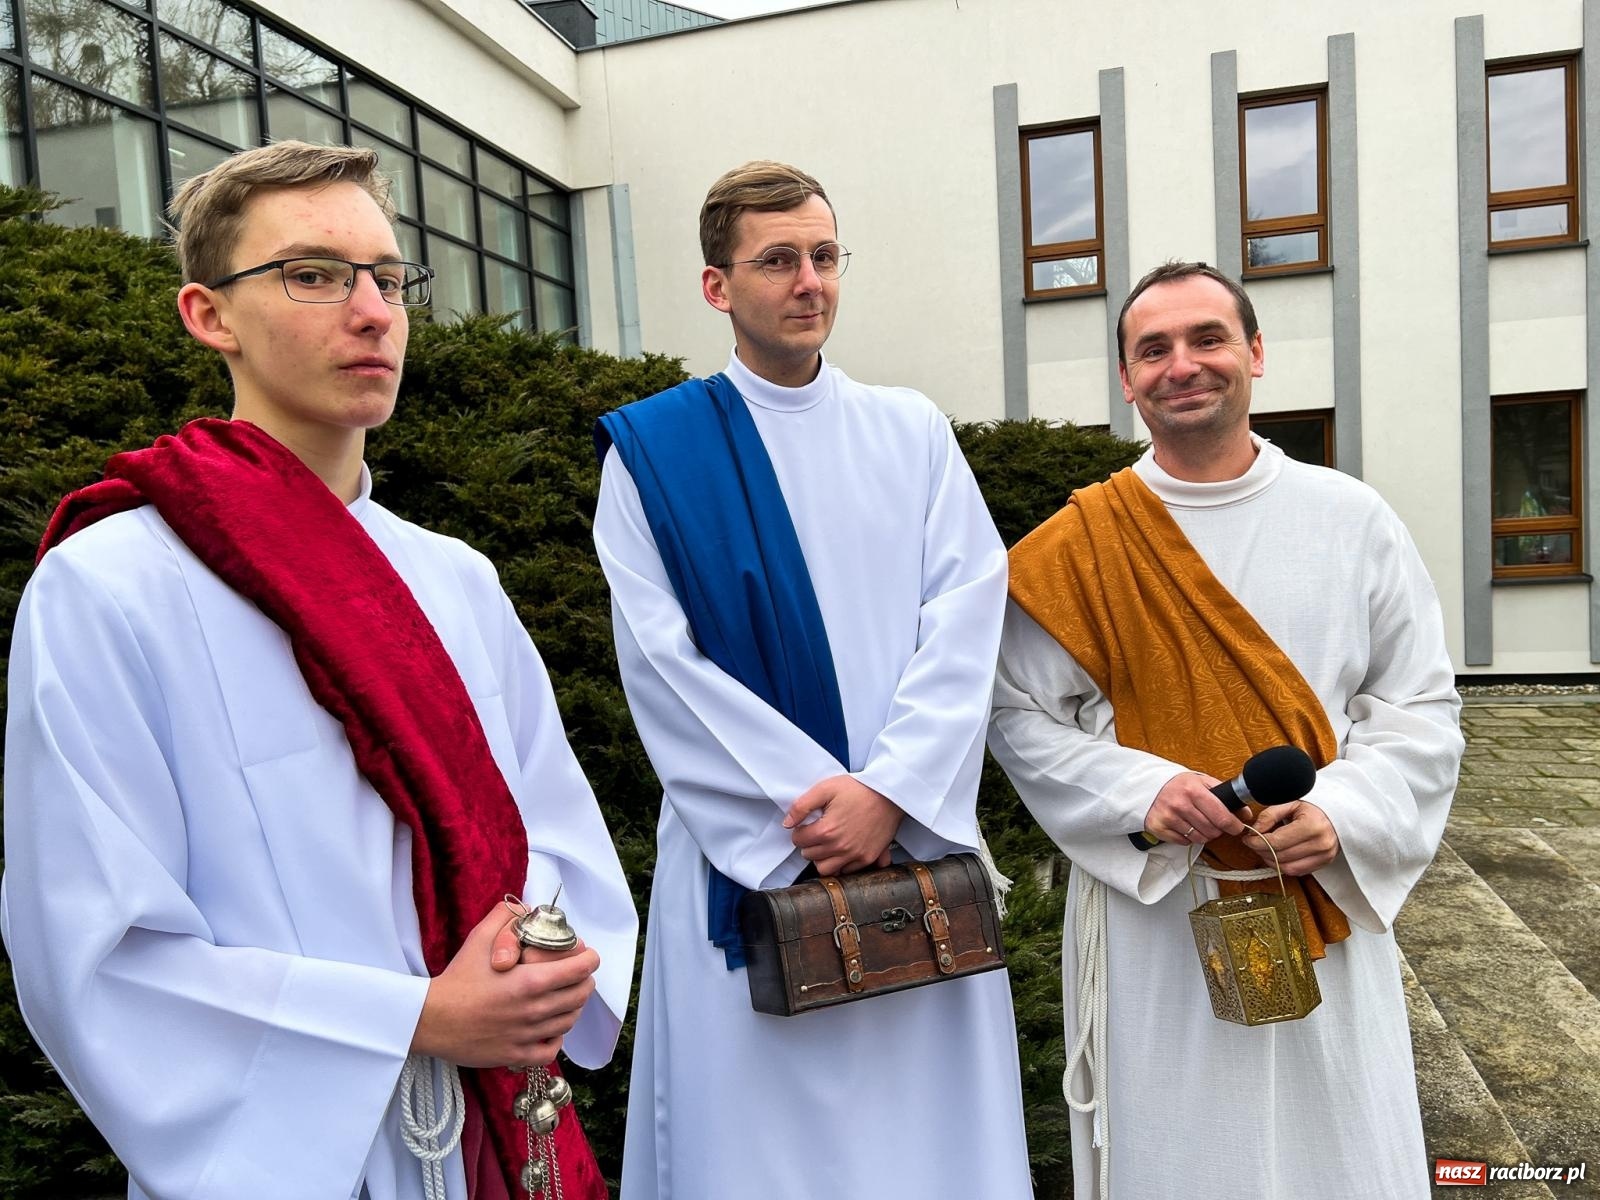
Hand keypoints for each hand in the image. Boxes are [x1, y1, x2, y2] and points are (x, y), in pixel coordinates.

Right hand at [412, 904, 598, 1068]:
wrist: (430, 1019)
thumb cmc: (457, 979)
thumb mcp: (478, 939)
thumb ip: (504, 918)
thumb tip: (524, 907)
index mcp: (530, 981)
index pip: (580, 969)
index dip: (589, 959)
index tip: (588, 956)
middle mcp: (534, 1010)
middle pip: (580, 995)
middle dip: (584, 981)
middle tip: (578, 975)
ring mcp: (526, 1035)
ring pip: (569, 1021)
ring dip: (572, 1007)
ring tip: (565, 998)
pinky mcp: (516, 1055)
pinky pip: (551, 1050)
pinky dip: (556, 1039)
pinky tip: (549, 1028)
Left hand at [782, 775, 902, 875]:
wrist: (889, 794)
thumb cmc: (859, 789)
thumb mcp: (826, 788)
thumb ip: (802, 806)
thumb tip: (787, 823)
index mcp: (827, 831)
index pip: (799, 841)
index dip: (799, 832)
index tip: (806, 826)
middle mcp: (840, 847)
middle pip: (810, 856)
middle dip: (809, 845)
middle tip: (816, 833)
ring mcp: (855, 855)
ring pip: (826, 869)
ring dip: (822, 858)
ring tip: (827, 844)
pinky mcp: (868, 858)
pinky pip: (847, 871)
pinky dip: (842, 864)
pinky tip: (842, 850)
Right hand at [1142, 772, 1249, 845]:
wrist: (1148, 785)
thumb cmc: (1179, 784)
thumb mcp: (1202, 782)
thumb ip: (1225, 796)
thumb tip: (1246, 814)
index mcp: (1194, 790)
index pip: (1221, 817)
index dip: (1233, 826)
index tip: (1237, 827)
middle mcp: (1180, 804)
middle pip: (1212, 831)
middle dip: (1217, 830)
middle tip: (1213, 822)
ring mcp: (1169, 817)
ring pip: (1199, 839)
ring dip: (1203, 835)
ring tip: (1198, 824)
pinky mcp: (1159, 828)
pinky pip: (1184, 842)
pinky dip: (1188, 837)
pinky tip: (1184, 826)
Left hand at [1243, 800, 1339, 874]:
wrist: (1339, 815)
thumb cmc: (1314, 807)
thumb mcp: (1291, 803)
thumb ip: (1270, 815)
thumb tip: (1254, 830)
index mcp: (1312, 826)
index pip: (1276, 842)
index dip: (1257, 842)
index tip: (1247, 838)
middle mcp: (1320, 844)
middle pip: (1280, 856)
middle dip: (1261, 851)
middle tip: (1253, 842)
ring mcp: (1324, 856)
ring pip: (1287, 868)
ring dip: (1270, 861)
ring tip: (1264, 848)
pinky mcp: (1324, 864)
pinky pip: (1297, 872)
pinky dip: (1282, 866)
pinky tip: (1277, 855)